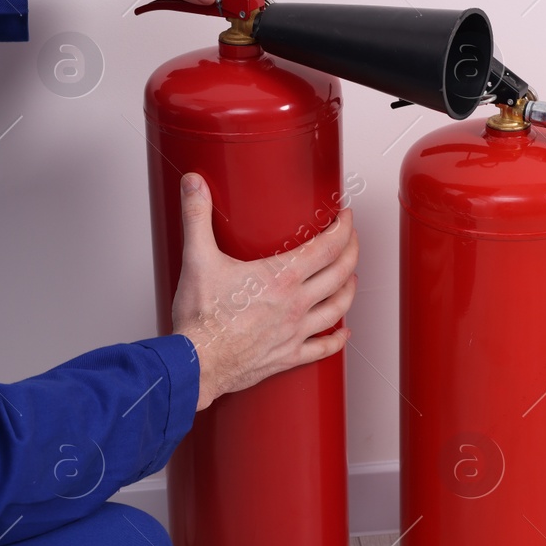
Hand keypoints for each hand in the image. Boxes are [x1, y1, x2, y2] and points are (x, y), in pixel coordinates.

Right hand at [171, 173, 357, 410]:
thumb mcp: (197, 258)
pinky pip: (322, 348)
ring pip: (337, 307)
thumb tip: (194, 182)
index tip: (346, 218)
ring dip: (349, 289)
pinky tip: (343, 333)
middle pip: (340, 273)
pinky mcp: (287, 356)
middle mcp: (295, 304)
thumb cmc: (200, 318)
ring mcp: (295, 331)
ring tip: (350, 276)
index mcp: (281, 277)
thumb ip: (197, 216)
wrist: (196, 363)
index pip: (327, 247)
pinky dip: (337, 339)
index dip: (343, 229)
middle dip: (351, 252)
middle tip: (351, 239)